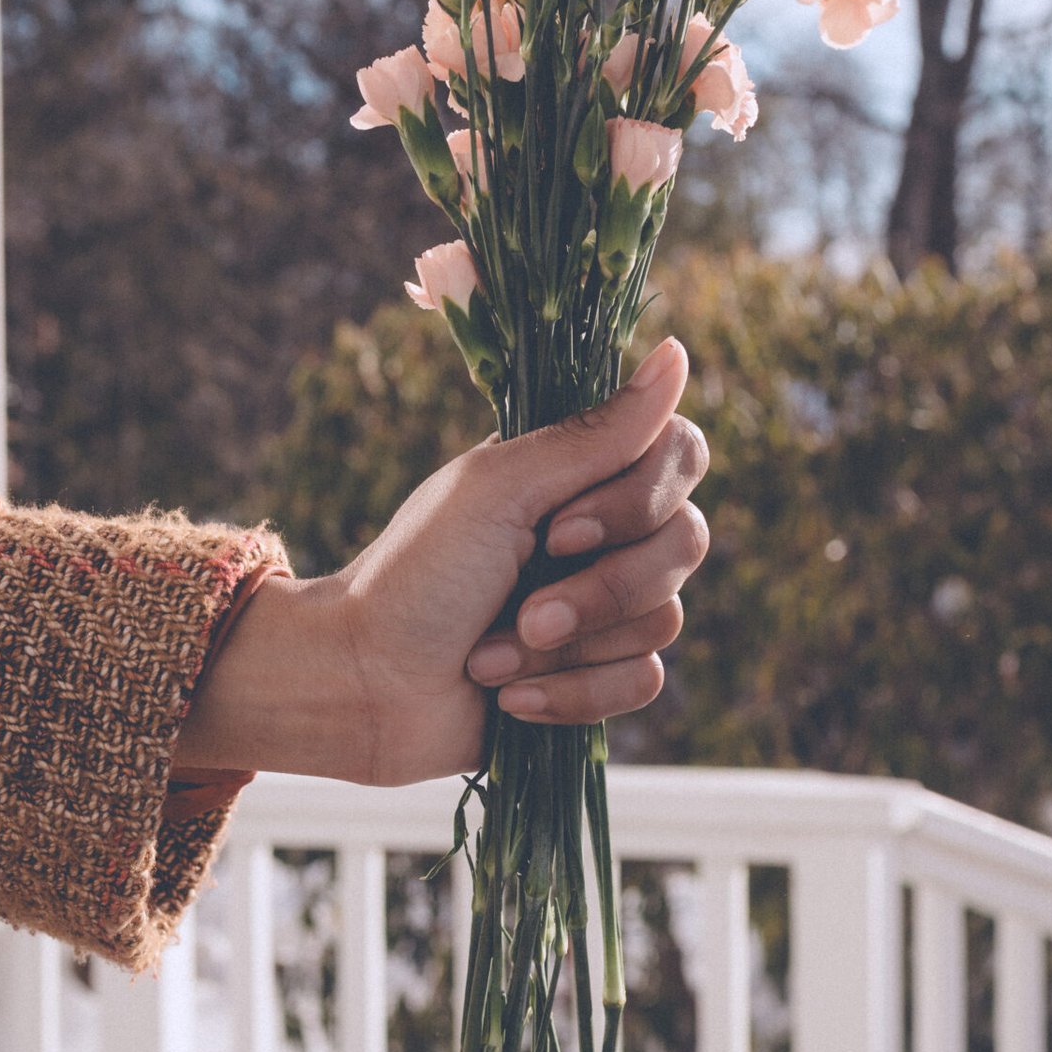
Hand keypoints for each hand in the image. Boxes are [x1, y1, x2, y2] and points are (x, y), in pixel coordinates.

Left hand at [173, 336, 708, 786]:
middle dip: (602, 590)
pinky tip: (509, 699)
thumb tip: (677, 353)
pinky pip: (642, 681)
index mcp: (576, 473)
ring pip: (663, 619)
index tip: (560, 528)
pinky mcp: (599, 675)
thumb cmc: (418, 575)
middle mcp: (603, 533)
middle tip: (524, 611)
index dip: (639, 499)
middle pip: (685, 542)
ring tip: (489, 657)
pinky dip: (571, 693)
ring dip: (567, 648)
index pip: (679, 454)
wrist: (366, 686)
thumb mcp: (501, 490)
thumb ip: (597, 433)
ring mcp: (604, 607)